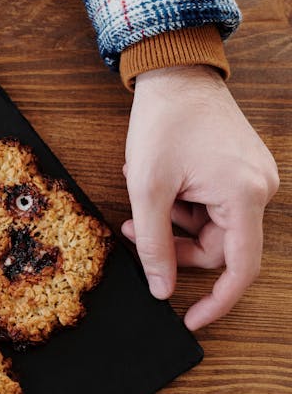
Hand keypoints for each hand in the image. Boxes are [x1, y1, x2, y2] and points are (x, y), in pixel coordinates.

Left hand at [122, 65, 277, 329]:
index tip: (191, 320)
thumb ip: (155, 244)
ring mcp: (254, 178)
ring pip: (211, 227)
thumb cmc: (162, 123)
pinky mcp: (242, 170)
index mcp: (245, 195)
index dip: (217, 301)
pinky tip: (161, 179)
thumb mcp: (147, 189)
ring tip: (143, 190)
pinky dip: (183, 203)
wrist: (176, 72)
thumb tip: (162, 288)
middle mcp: (261, 188)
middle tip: (133, 229)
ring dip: (173, 220)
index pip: (239, 267)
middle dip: (172, 244)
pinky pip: (213, 205)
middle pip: (217, 247)